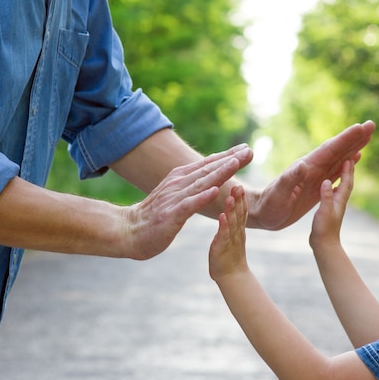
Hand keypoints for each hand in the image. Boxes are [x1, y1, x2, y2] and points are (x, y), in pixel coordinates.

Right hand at [124, 146, 251, 259]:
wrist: (129, 230)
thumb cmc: (155, 215)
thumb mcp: (175, 194)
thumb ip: (190, 183)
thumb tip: (208, 174)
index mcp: (180, 178)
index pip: (208, 164)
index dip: (228, 156)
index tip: (247, 149)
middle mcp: (178, 184)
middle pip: (208, 169)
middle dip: (230, 159)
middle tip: (250, 151)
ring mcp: (174, 198)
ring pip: (201, 183)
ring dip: (219, 173)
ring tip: (236, 163)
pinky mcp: (171, 215)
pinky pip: (189, 205)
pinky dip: (201, 197)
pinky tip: (214, 191)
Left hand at [209, 185, 247, 279]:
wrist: (231, 277)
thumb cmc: (228, 255)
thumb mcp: (231, 234)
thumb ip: (232, 220)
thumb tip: (232, 207)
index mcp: (238, 227)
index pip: (241, 208)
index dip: (241, 195)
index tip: (240, 183)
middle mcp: (236, 231)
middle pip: (239, 212)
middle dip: (239, 197)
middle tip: (238, 183)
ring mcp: (231, 239)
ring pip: (233, 221)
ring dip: (232, 208)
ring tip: (231, 195)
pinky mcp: (222, 248)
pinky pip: (224, 235)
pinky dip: (224, 225)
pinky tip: (222, 217)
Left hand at [246, 121, 373, 229]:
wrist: (261, 213)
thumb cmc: (267, 206)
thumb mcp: (278, 194)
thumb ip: (289, 180)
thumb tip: (302, 165)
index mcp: (306, 168)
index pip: (329, 150)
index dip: (345, 139)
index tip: (360, 127)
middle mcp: (312, 168)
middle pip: (337, 150)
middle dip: (354, 137)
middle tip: (372, 124)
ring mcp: (314, 176)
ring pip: (338, 158)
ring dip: (353, 146)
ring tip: (368, 135)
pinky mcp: (316, 185)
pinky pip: (335, 171)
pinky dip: (347, 162)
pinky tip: (355, 157)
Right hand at [309, 160, 353, 250]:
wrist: (324, 244)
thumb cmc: (324, 229)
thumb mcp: (323, 211)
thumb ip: (326, 197)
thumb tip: (327, 181)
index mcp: (339, 201)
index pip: (346, 182)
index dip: (348, 170)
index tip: (349, 157)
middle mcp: (340, 202)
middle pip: (347, 182)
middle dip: (349, 170)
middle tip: (351, 157)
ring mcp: (335, 206)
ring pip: (342, 187)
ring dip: (344, 176)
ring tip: (343, 167)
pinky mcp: (330, 209)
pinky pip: (335, 193)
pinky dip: (335, 185)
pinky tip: (332, 184)